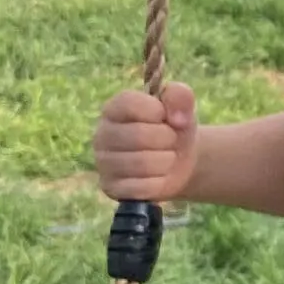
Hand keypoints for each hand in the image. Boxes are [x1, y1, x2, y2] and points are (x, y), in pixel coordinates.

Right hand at [93, 82, 199, 201]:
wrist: (178, 163)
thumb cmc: (173, 129)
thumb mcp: (182, 107)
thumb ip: (181, 96)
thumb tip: (177, 118)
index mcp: (114, 108)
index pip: (130, 103)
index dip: (157, 111)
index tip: (166, 117)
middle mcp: (102, 134)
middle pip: (137, 135)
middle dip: (167, 139)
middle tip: (171, 140)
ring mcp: (103, 163)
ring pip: (141, 163)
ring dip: (166, 161)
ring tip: (167, 157)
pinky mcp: (110, 187)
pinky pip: (140, 187)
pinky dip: (159, 182)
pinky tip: (159, 176)